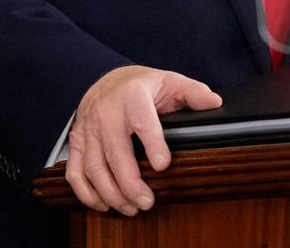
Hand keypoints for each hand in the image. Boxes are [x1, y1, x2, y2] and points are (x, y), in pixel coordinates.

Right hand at [65, 65, 221, 214]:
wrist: (107, 82)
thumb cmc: (142, 86)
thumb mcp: (170, 81)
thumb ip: (194, 92)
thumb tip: (215, 103)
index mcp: (132, 95)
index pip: (143, 122)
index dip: (153, 144)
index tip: (163, 166)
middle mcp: (106, 113)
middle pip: (115, 152)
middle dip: (130, 182)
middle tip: (147, 201)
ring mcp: (88, 129)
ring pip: (93, 167)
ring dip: (111, 192)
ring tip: (131, 207)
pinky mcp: (76, 143)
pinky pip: (75, 172)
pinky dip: (86, 192)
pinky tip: (104, 204)